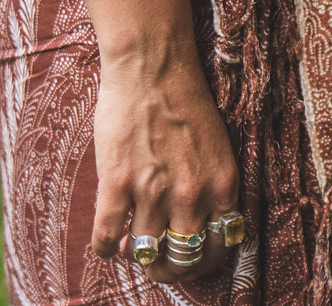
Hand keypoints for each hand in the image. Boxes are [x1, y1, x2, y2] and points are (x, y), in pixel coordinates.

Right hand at [80, 0, 239, 282]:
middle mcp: (193, 193)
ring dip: (139, 257)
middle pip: (185, 259)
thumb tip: (201, 221)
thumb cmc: (185, 97)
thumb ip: (212, 183)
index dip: (208, 259)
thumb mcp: (216, 143)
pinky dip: (106, 248)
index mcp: (223, 181)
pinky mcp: (118, 183)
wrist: (153, 63)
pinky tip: (107, 241)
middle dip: (172, 268)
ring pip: (148, 254)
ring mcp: (154, 191)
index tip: (193, 257)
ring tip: (132, 247)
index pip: (225, 244)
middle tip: (160, 261)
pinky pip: (108, 238)